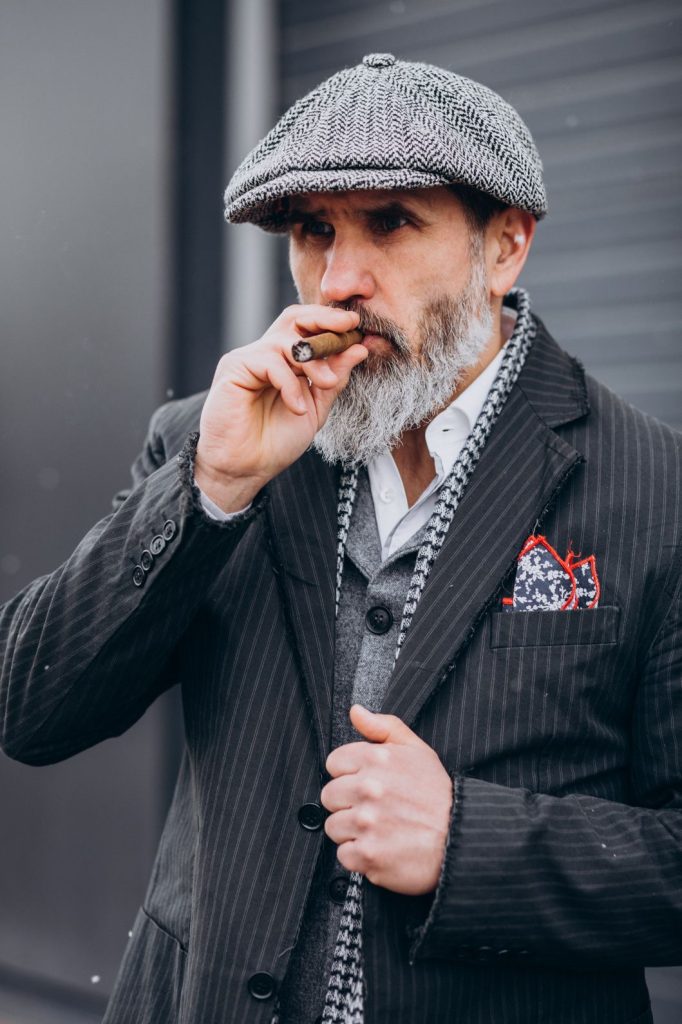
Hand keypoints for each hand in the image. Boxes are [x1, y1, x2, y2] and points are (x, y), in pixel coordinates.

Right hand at [195, 305, 366, 510]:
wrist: (245, 469)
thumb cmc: (275, 443)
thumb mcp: (316, 409)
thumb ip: (335, 380)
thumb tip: (359, 349)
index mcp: (285, 362)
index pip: (308, 328)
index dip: (332, 324)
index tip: (359, 329)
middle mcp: (266, 354)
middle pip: (294, 318)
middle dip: (324, 318)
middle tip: (349, 326)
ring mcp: (248, 359)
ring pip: (286, 340)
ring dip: (314, 361)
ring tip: (326, 384)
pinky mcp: (234, 368)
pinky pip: (270, 361)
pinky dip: (290, 383)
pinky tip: (297, 406)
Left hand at [321, 705, 452, 894]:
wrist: (461, 838)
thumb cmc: (438, 796)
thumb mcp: (417, 750)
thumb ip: (383, 727)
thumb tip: (356, 712)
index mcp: (377, 759)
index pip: (334, 763)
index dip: (350, 774)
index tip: (367, 783)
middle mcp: (369, 788)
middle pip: (330, 795)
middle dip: (349, 803)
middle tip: (375, 809)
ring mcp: (367, 822)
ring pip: (334, 826)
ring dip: (353, 831)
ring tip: (381, 829)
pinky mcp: (368, 854)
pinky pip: (344, 855)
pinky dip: (360, 857)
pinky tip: (381, 847)